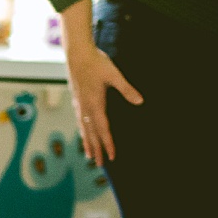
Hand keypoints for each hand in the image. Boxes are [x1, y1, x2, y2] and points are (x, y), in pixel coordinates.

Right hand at [67, 46, 143, 166]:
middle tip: (99, 164)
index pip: (103, 129)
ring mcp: (79, 104)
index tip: (112, 156)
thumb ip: (127, 89)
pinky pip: (80, 121)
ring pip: (84, 128)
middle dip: (96, 149)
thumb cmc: (96, 62)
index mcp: (95, 104)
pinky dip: (83, 131)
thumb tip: (140, 101)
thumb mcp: (114, 74)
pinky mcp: (77, 100)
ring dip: (87, 143)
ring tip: (89, 155)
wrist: (77, 53)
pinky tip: (84, 133)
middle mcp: (85, 107)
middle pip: (91, 133)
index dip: (108, 143)